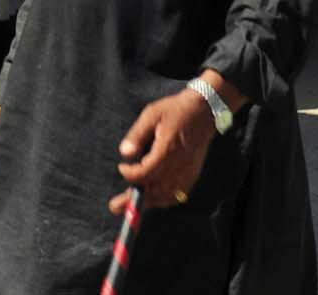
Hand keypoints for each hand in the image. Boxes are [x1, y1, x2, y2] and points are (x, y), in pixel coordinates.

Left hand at [108, 88, 214, 213]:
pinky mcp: (192, 175)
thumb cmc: (175, 111)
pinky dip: (163, 200)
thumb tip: (124, 153)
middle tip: (114, 207)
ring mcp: (187, 172)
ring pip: (165, 196)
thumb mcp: (151, 115)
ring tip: (130, 205)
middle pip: (154, 190)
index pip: (146, 173)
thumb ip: (137, 135)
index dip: (131, 174)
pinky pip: (177, 195)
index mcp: (167, 149)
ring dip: (148, 202)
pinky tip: (152, 198)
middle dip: (133, 200)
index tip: (122, 167)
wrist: (203, 112)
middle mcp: (178, 165)